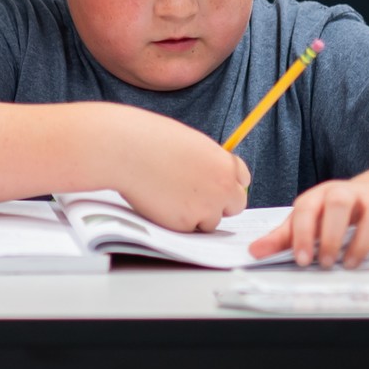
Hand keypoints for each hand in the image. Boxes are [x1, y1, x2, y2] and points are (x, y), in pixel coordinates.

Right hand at [114, 115, 251, 233]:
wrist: (126, 149)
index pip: (242, 179)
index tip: (215, 184)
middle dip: (219, 204)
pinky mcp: (187, 225)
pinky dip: (176, 221)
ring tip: (169, 195)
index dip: (227, 182)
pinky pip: (188, 229)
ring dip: (196, 214)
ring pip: (211, 220)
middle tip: (196, 198)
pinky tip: (160, 202)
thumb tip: (208, 175)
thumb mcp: (189, 144)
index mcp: (224, 162)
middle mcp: (223, 186)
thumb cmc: (150, 139)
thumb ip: (206, 161)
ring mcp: (207, 207)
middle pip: (236, 205)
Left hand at [249, 177, 368, 267]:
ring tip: (353, 263)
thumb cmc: (332, 215)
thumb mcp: (307, 223)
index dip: (303, 234)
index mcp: (319, 195)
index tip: (303, 260)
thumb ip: (283, 238)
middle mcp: (346, 192)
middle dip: (332, 235)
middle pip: (339, 203)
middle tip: (327, 263)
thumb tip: (254, 252)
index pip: (307, 208)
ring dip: (364, 238)